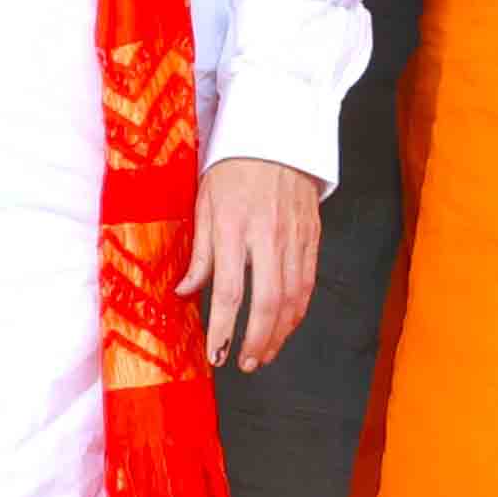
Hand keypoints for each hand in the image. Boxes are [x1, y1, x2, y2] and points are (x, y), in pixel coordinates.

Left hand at [181, 157, 319, 373]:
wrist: (276, 132)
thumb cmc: (232, 167)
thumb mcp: (204, 201)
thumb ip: (199, 251)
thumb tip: (185, 291)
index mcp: (233, 226)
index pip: (229, 289)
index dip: (224, 328)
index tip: (216, 354)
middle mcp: (267, 236)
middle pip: (267, 301)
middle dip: (256, 340)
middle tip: (244, 363)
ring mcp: (294, 238)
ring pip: (293, 299)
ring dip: (279, 334)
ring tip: (264, 355)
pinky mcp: (312, 237)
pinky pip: (308, 284)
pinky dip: (298, 312)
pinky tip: (286, 327)